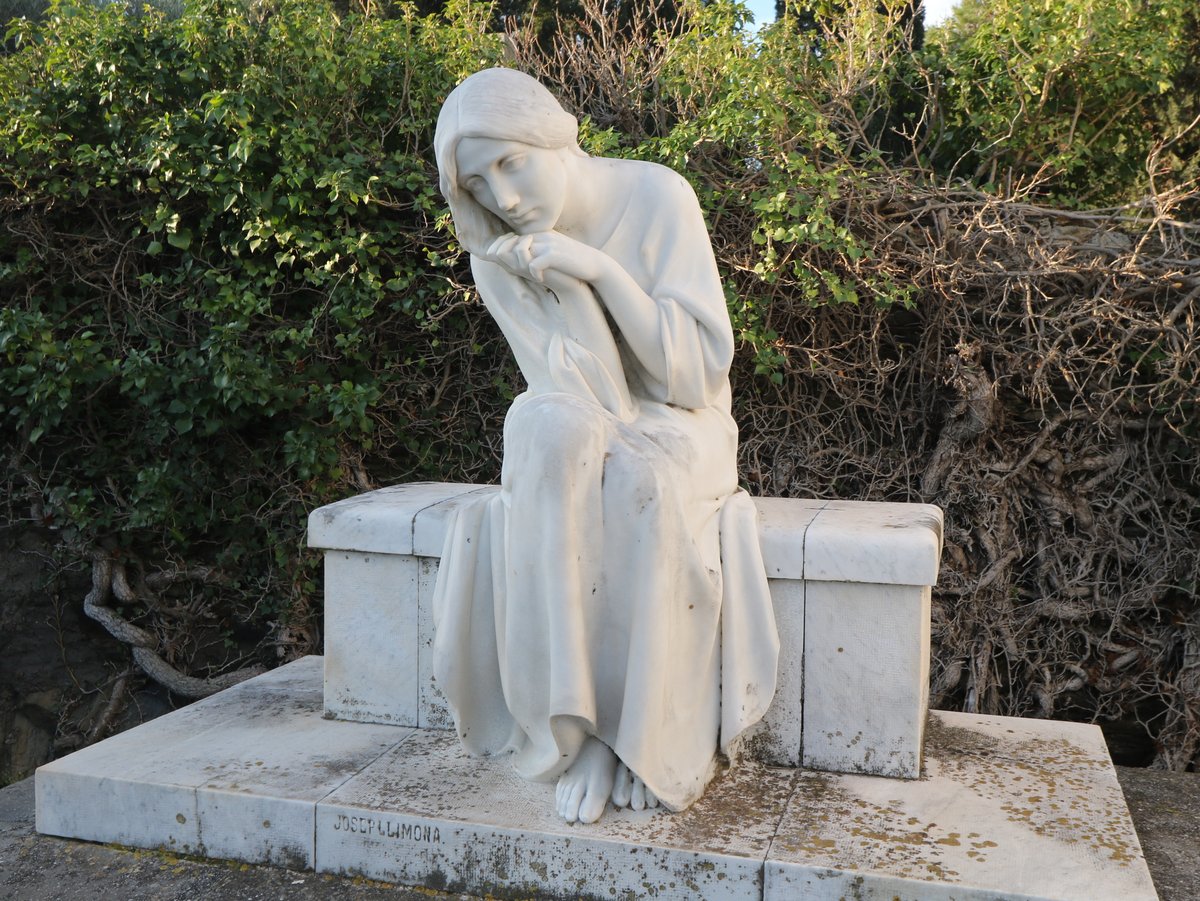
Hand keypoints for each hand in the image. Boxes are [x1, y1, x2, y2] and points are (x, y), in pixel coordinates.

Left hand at [484, 232, 605, 284]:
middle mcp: (540, 236)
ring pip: (518, 252)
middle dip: (507, 260)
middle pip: (509, 245)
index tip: (508, 264)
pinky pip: (533, 264)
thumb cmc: (571, 263)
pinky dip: (535, 274)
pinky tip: (542, 280)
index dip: (500, 252)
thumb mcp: (550, 254)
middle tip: (519, 272)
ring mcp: (546, 243)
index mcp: (537, 235)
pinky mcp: (553, 254)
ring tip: (532, 274)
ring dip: (520, 266)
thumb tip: (512, 259)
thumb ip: (532, 253)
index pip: (509, 240)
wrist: (594, 264)